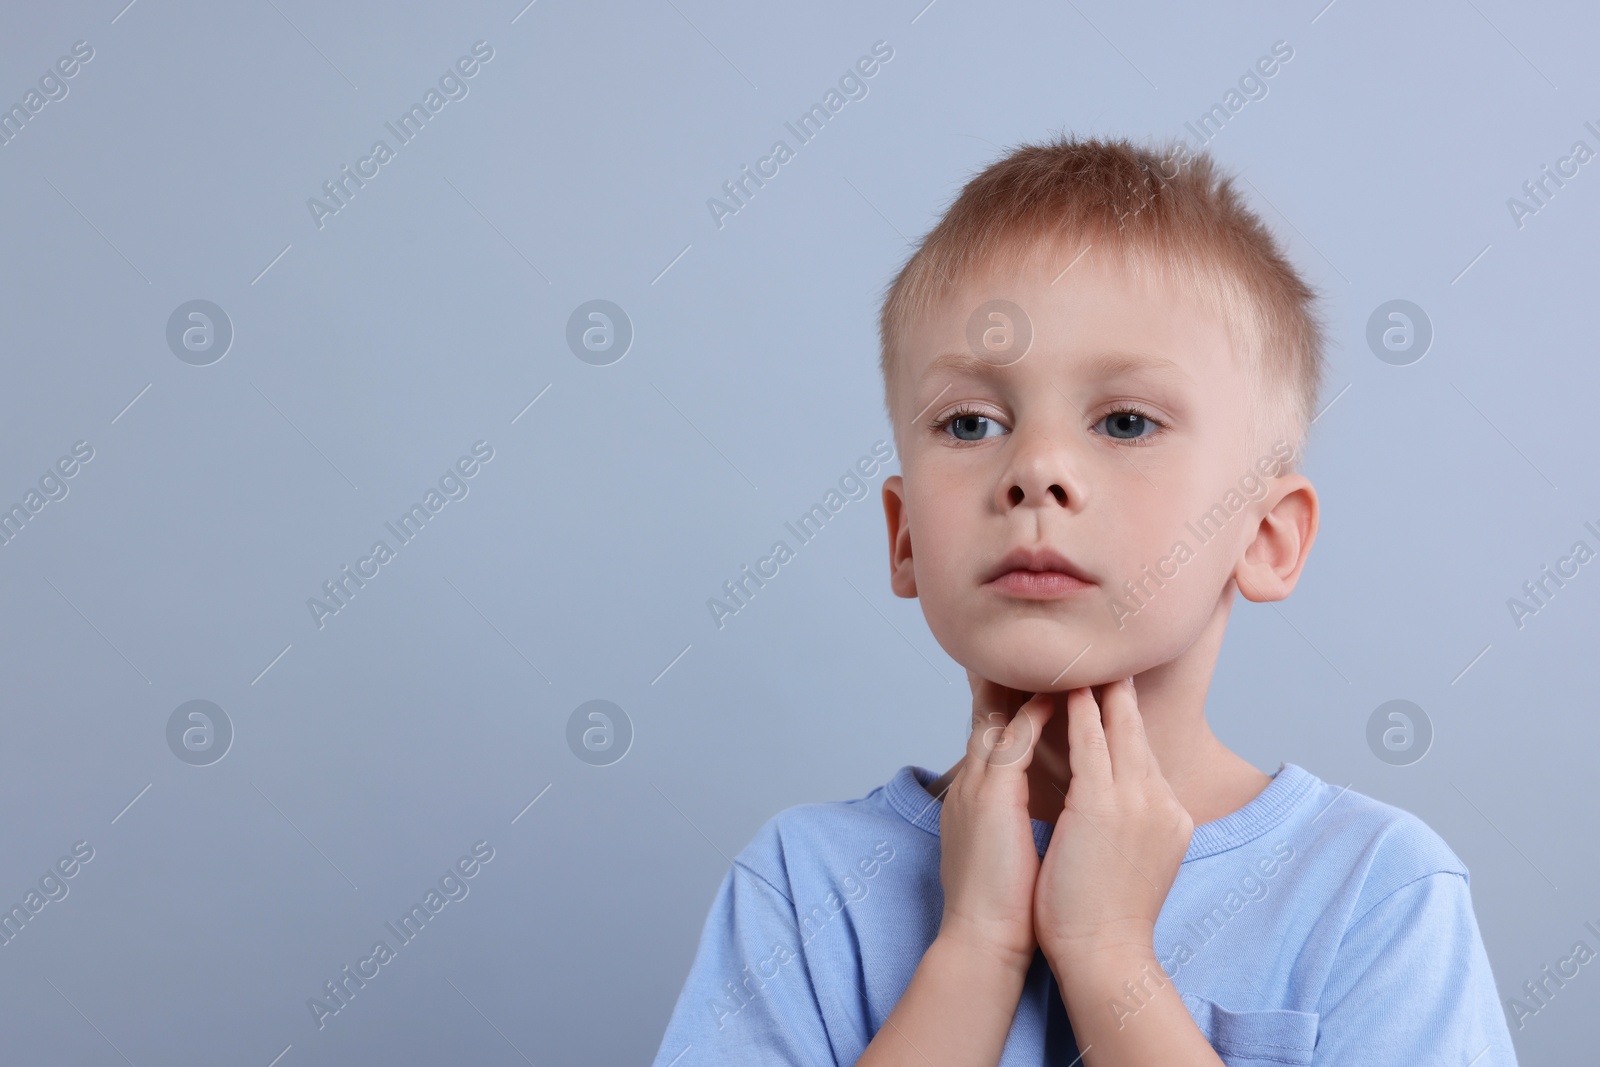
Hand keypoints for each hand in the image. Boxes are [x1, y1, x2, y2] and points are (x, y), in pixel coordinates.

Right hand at [936, 670, 1056, 972]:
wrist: (984, 941)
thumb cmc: (1005, 905)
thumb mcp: (1010, 847)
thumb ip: (1020, 816)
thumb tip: (1050, 804)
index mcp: (977, 794)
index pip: (998, 732)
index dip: (1017, 701)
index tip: (1040, 676)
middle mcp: (972, 781)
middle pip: (993, 712)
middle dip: (1017, 680)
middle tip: (1045, 649)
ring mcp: (978, 784)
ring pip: (1001, 715)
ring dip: (1030, 686)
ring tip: (1060, 658)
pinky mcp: (991, 794)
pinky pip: (1014, 738)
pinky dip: (1035, 714)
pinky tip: (1059, 695)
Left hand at [1033, 678, 1193, 965]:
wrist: (1105, 955)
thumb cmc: (1106, 917)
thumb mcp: (1134, 860)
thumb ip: (1133, 825)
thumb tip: (1117, 811)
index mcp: (1169, 817)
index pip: (1146, 755)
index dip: (1129, 720)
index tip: (1117, 688)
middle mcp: (1160, 802)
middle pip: (1140, 733)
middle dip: (1122, 693)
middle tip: (1110, 655)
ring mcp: (1136, 801)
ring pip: (1118, 729)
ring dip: (1101, 691)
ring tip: (1088, 658)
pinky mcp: (1104, 804)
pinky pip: (1092, 743)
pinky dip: (1081, 712)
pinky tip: (1070, 689)